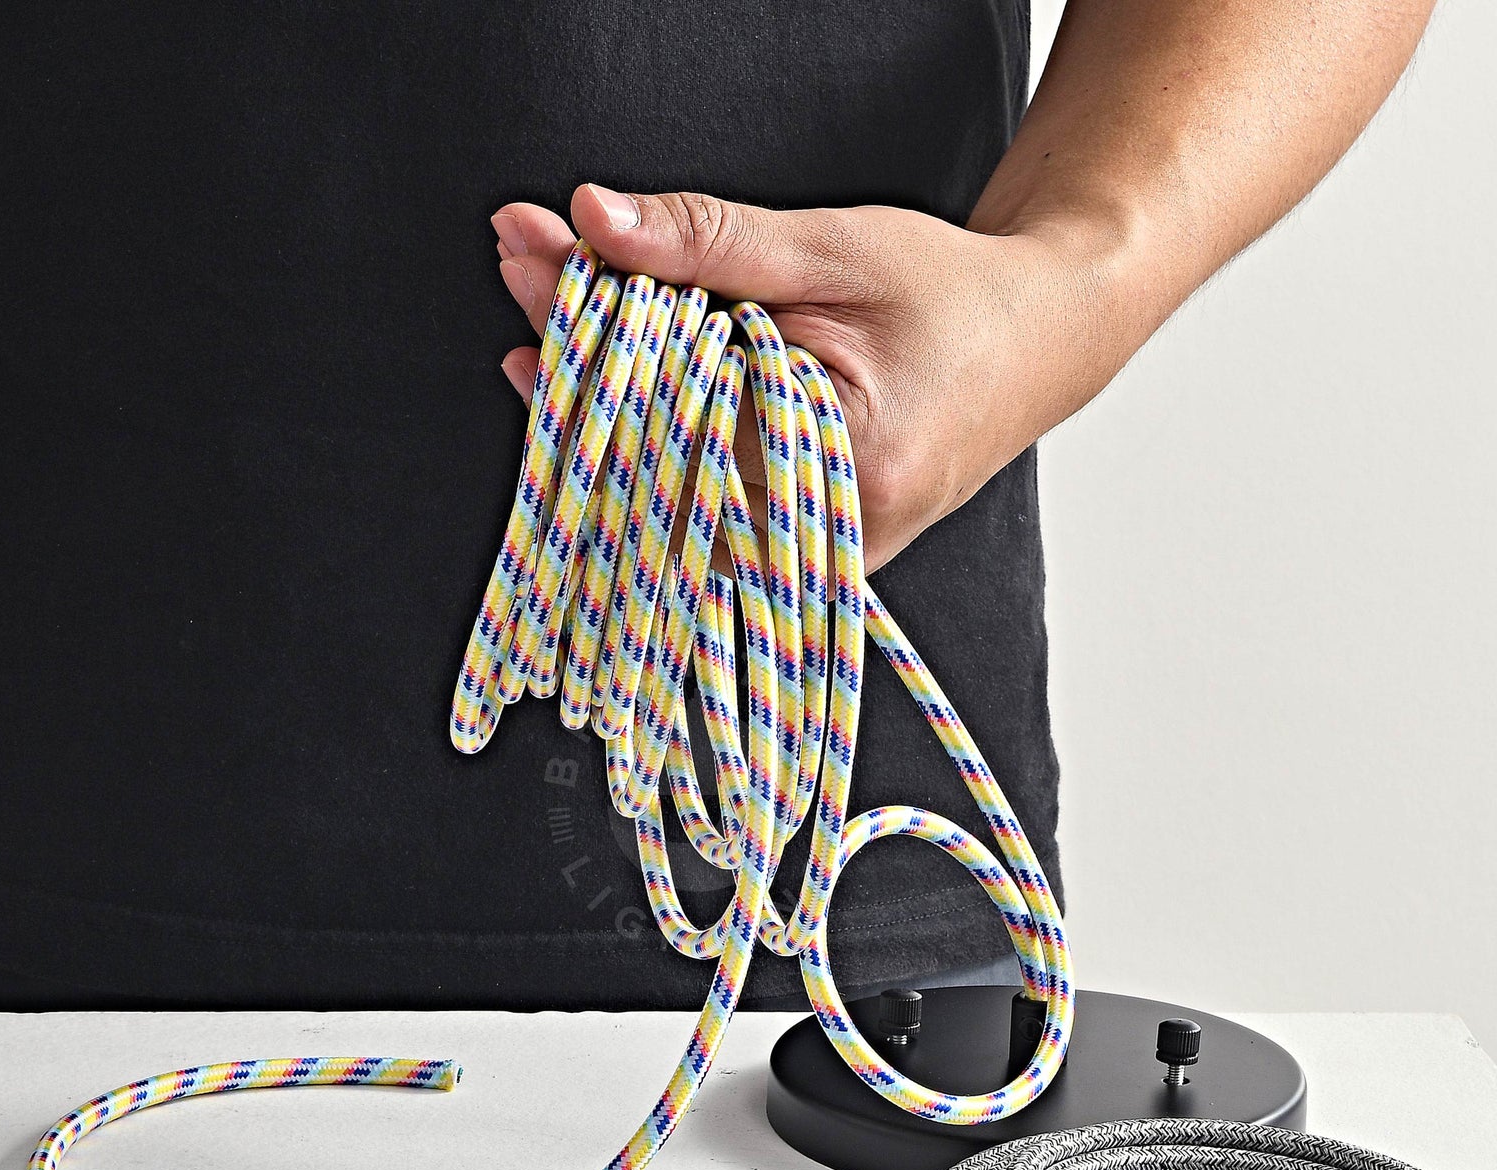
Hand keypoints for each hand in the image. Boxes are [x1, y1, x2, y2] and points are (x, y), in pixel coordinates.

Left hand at [490, 185, 1129, 570]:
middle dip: (577, 356)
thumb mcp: (835, 252)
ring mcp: (806, 558)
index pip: (679, 418)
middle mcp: (824, 538)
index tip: (533, 258)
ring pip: (661, 492)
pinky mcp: (793, 554)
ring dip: (598, 400)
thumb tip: (594, 219)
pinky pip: (691, 506)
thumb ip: (713, 242)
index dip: (595, 338)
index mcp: (850, 469)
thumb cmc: (953, 298)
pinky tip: (586, 384)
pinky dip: (641, 439)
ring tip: (548, 308)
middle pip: (655, 460)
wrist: (1035, 346)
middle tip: (526, 263)